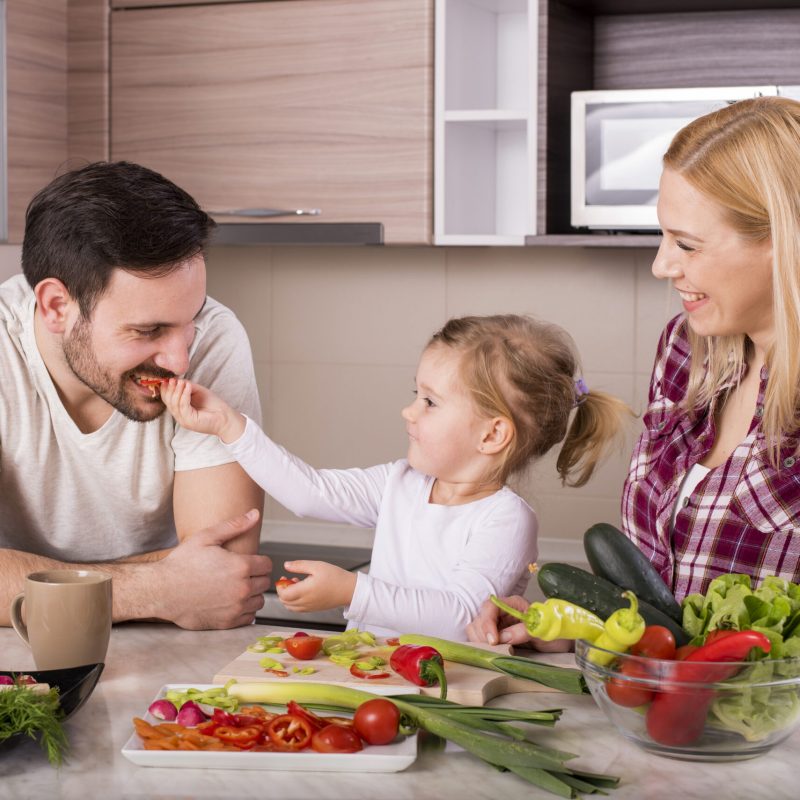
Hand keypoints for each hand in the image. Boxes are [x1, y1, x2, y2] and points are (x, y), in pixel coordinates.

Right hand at [155, 509, 271, 628]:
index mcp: (241, 566)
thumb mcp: (206, 537)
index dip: (259, 561)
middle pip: (265, 582)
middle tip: (240, 574)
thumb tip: (255, 514)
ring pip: (259, 600)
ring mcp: (236, 607)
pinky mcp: (227, 622)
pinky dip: (244, 610)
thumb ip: (234, 526)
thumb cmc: (182, 563)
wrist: (161, 591)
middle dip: (256, 577)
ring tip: (236, 587)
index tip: (249, 562)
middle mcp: (242, 588)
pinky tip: (231, 602)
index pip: (267, 565)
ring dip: (252, 594)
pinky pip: (249, 617)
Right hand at [161, 378, 244, 442]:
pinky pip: (183, 406)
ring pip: (174, 404)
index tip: (168, 378)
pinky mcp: (189, 421)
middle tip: (173, 379)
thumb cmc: (213, 405)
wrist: (226, 418)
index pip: (167, 399)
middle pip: (168, 401)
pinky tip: (188, 386)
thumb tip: (177, 380)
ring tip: (182, 382)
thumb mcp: (198, 392)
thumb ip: (187, 387)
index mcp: (180, 410)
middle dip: (170, 389)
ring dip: (177, 390)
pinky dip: (184, 395)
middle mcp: (180, 416)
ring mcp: (184, 420)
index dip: (166, 388)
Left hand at [276, 560, 356, 612]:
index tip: (284, 578)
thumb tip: (286, 565)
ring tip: (297, 584)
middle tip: (289, 580)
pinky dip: (295, 602)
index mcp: (305, 591)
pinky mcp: (314, 609)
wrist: (350, 590)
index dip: (280, 587)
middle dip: (283, 591)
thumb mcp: (317, 566)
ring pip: (290, 607)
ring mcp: (310, 608)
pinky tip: (303, 591)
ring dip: (288, 597)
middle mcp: (306, 602)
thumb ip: (299, 565)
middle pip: (285, 602)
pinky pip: (298, 609)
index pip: (284, 595)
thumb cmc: (335, 577)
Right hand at [467, 595, 572, 651]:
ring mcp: (497, 624)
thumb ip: (524, 631)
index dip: (488, 622)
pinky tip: (491, 652)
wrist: (559, 641)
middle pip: (480, 617)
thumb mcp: (543, 631)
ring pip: (476, 628)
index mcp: (513, 604)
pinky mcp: (495, 636)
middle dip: (483, 634)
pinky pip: (479, 638)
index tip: (493, 640)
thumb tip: (504, 637)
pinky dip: (480, 645)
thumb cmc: (553, 632)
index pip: (491, 606)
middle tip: (494, 649)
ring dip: (480, 640)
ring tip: (494, 651)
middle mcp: (502, 612)